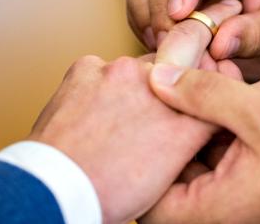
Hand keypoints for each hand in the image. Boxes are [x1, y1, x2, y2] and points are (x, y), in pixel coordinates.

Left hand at [28, 56, 214, 223]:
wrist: (55, 190)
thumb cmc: (109, 192)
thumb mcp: (168, 175)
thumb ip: (187, 137)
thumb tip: (192, 119)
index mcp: (185, 120)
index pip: (203, 94)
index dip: (194, 101)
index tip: (183, 109)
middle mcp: (161, 88)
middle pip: (171, 77)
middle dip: (161, 93)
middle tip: (140, 121)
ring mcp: (122, 72)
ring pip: (135, 70)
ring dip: (128, 89)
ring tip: (109, 121)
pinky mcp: (88, 67)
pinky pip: (100, 69)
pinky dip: (97, 86)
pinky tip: (89, 112)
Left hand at [143, 65, 259, 222]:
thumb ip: (203, 94)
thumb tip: (157, 76)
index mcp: (211, 209)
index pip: (145, 189)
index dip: (139, 144)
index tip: (145, 103)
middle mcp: (217, 210)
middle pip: (171, 162)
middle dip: (180, 114)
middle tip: (188, 76)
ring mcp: (233, 197)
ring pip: (199, 150)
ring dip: (209, 111)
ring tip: (226, 73)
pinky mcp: (248, 181)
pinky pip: (225, 149)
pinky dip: (231, 120)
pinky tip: (247, 85)